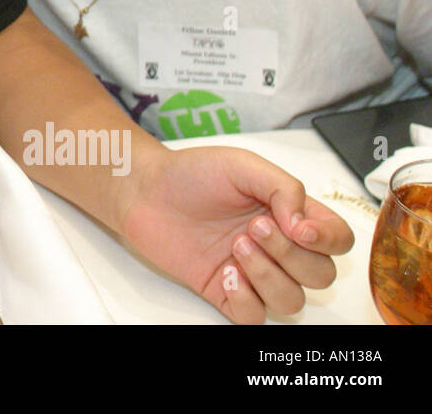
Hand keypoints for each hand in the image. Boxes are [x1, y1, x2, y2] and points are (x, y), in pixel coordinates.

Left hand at [119, 147, 354, 323]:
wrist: (145, 190)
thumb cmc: (191, 173)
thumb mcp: (244, 165)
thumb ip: (285, 188)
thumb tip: (305, 225)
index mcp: (290, 214)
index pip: (337, 240)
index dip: (329, 241)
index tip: (298, 228)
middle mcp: (277, 247)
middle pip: (320, 275)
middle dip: (291, 255)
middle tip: (254, 227)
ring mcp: (252, 272)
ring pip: (292, 301)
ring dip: (269, 276)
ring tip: (236, 246)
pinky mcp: (225, 290)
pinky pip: (255, 316)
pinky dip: (247, 299)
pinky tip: (226, 272)